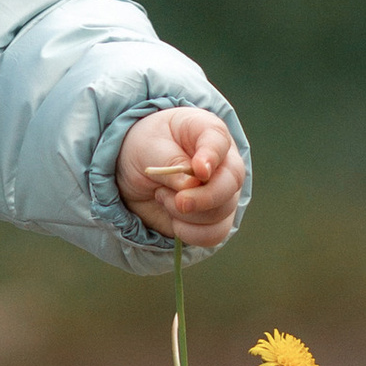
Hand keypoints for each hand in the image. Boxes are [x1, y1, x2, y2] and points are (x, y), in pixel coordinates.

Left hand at [116, 108, 244, 250]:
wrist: (133, 173)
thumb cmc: (145, 147)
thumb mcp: (148, 146)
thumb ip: (171, 162)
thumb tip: (192, 185)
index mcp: (207, 131)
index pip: (219, 141)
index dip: (212, 156)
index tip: (199, 170)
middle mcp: (222, 162)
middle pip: (231, 182)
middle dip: (205, 197)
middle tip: (180, 201)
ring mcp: (222, 191)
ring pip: (222, 211)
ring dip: (188, 214)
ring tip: (162, 197)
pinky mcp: (214, 218)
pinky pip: (215, 234)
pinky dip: (193, 234)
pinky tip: (175, 222)